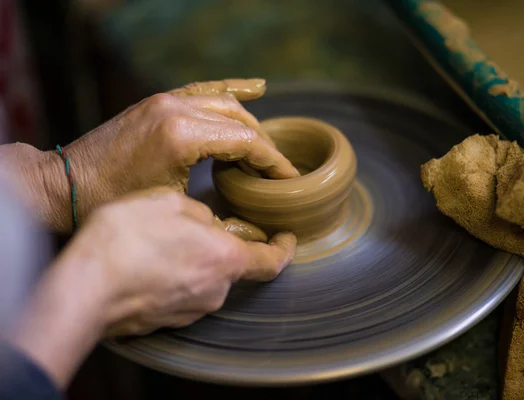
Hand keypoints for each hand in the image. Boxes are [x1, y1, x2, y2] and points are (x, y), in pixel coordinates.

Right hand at [9, 187, 295, 387]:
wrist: (85, 284)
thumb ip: (200, 213)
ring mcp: (190, 310)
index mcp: (225, 258)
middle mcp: (215, 290)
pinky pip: (180, 295)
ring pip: (204, 281)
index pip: (271, 260)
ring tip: (164, 243)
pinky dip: (175, 278)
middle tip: (199, 228)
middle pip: (232, 268)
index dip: (283, 248)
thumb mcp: (170, 202)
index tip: (287, 238)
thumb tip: (208, 222)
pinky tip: (150, 263)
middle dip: (222, 247)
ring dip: (195, 263)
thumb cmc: (128, 237)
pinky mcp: (165, 321)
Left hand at [15, 78, 298, 232]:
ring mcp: (167, 101)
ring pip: (227, 104)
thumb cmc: (113, 203)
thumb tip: (253, 220)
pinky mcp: (158, 102)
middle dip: (265, 147)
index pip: (248, 142)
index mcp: (184, 136)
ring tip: (267, 148)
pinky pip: (205, 89)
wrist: (64, 186)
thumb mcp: (170, 208)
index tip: (289, 179)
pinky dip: (232, 89)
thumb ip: (216, 207)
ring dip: (251, 124)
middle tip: (278, 172)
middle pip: (241, 122)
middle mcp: (178, 110)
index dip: (274, 162)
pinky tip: (257, 87)